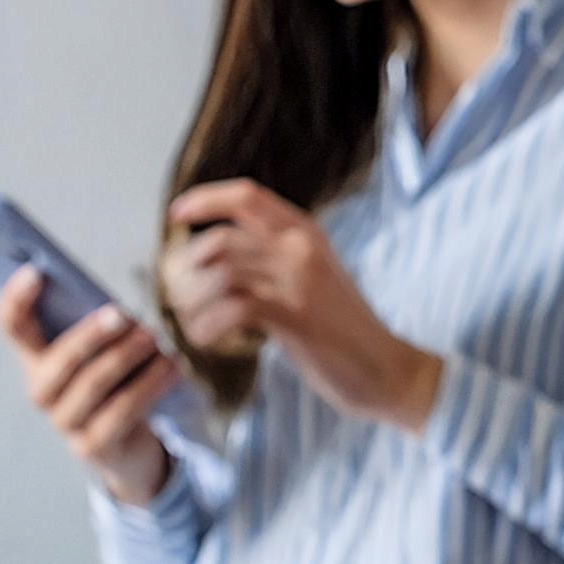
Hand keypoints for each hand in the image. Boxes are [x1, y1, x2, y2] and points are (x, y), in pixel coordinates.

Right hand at [0, 269, 178, 505]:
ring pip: (93, 385)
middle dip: (91, 335)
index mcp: (37, 360)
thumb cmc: (119, 382)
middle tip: (123, 314)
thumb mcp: (108, 352)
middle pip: (59, 361)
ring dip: (126, 357)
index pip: (14, 327)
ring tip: (155, 338)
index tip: (35, 271)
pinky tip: (172, 367)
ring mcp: (65, 422)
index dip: (16, 300)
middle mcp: (42, 392)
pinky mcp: (93, 446)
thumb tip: (119, 311)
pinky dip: (150, 385)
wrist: (129, 444)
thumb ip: (103, 329)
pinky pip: (122, 411)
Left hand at [165, 179, 441, 432]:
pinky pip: (233, 309)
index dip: (204, 200)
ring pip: (221, 274)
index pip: (246, 196)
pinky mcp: (297, 317)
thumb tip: (214, 255)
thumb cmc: (344, 330)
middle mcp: (303, 248)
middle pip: (220, 239)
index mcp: (307, 232)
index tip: (176, 215)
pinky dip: (208, 325)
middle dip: (186, 268)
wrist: (387, 368)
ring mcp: (301, 281)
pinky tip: (206, 339)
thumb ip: (275, 258)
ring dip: (192, 302)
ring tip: (190, 323)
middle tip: (178, 295)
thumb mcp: (313, 277)